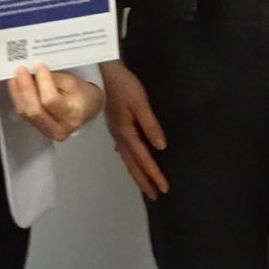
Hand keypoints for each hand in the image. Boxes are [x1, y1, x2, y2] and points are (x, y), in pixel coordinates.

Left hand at [8, 63, 102, 142]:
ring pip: (26, 113)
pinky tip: (17, 87)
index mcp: (73, 115)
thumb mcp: (73, 82)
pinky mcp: (40, 130)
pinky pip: (24, 115)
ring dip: (18, 93)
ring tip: (15, 77)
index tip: (38, 66)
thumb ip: (53, 78)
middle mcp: (60, 128)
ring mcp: (49, 132)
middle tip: (21, 70)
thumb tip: (34, 71)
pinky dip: (19, 100)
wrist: (87, 109)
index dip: (43, 81)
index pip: (51, 99)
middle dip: (25, 88)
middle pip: (35, 110)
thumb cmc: (82, 95)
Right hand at [98, 58, 168, 198]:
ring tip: (145, 186)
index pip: (143, 158)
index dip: (154, 174)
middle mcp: (119, 136)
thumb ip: (150, 125)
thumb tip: (161, 147)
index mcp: (126, 133)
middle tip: (154, 196)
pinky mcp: (115, 126)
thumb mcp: (140, 103)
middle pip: (133, 165)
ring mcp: (115, 132)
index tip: (164, 188)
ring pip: (127, 160)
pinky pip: (124, 151)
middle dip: (144, 181)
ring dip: (137, 174)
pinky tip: (132, 162)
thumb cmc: (124, 85)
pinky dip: (130, 162)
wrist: (104, 72)